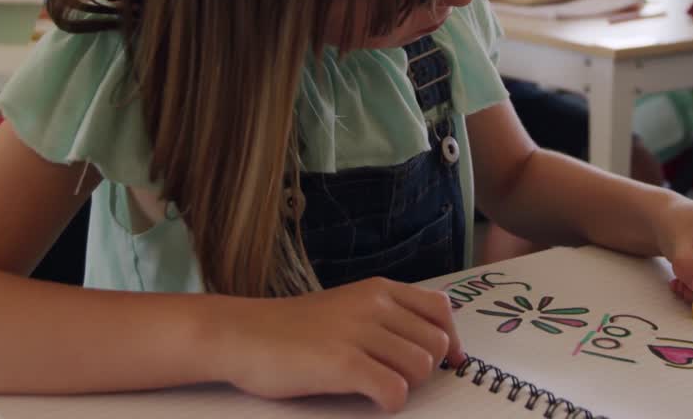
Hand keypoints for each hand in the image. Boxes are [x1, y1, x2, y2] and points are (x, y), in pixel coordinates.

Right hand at [227, 277, 465, 411]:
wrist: (242, 334)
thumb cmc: (293, 329)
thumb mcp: (346, 306)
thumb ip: (386, 316)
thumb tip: (435, 344)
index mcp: (378, 290)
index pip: (441, 309)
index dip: (450, 340)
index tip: (447, 361)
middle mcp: (373, 305)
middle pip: (436, 344)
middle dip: (423, 368)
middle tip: (392, 376)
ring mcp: (358, 333)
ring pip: (421, 368)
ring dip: (405, 385)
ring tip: (373, 385)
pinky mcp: (342, 363)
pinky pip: (395, 391)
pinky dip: (389, 402)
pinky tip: (368, 398)